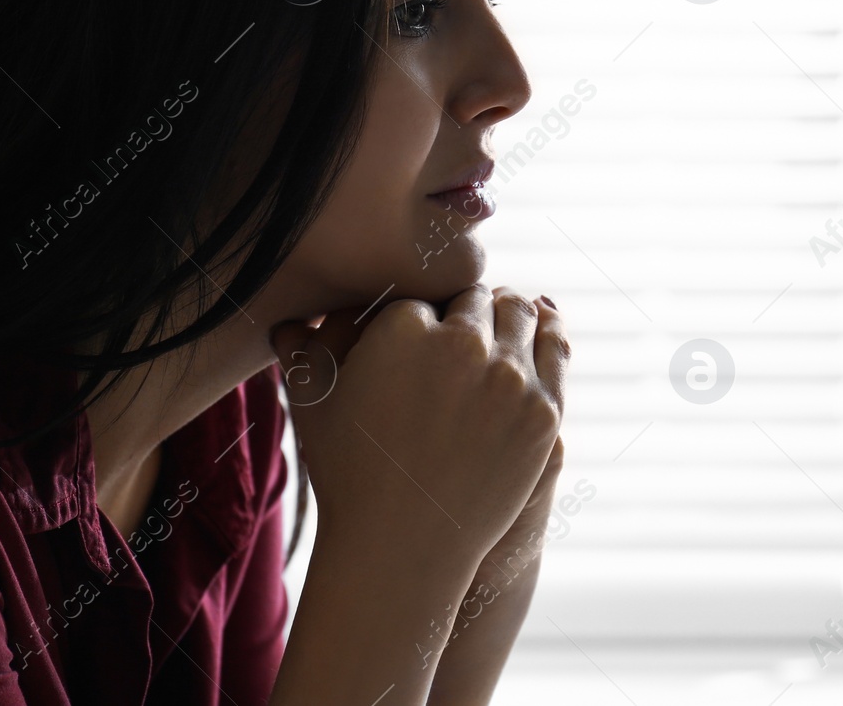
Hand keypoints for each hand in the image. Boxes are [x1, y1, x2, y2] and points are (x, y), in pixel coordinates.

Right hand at [270, 284, 567, 581]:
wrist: (402, 547)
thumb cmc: (348, 472)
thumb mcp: (312, 405)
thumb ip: (303, 350)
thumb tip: (288, 320)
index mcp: (402, 326)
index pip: (424, 295)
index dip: (420, 313)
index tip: (420, 332)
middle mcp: (463, 343)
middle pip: (476, 299)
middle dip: (465, 312)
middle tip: (460, 327)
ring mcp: (510, 377)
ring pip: (519, 314)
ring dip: (508, 315)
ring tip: (500, 322)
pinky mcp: (544, 409)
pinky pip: (554, 348)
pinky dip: (547, 331)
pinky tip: (540, 327)